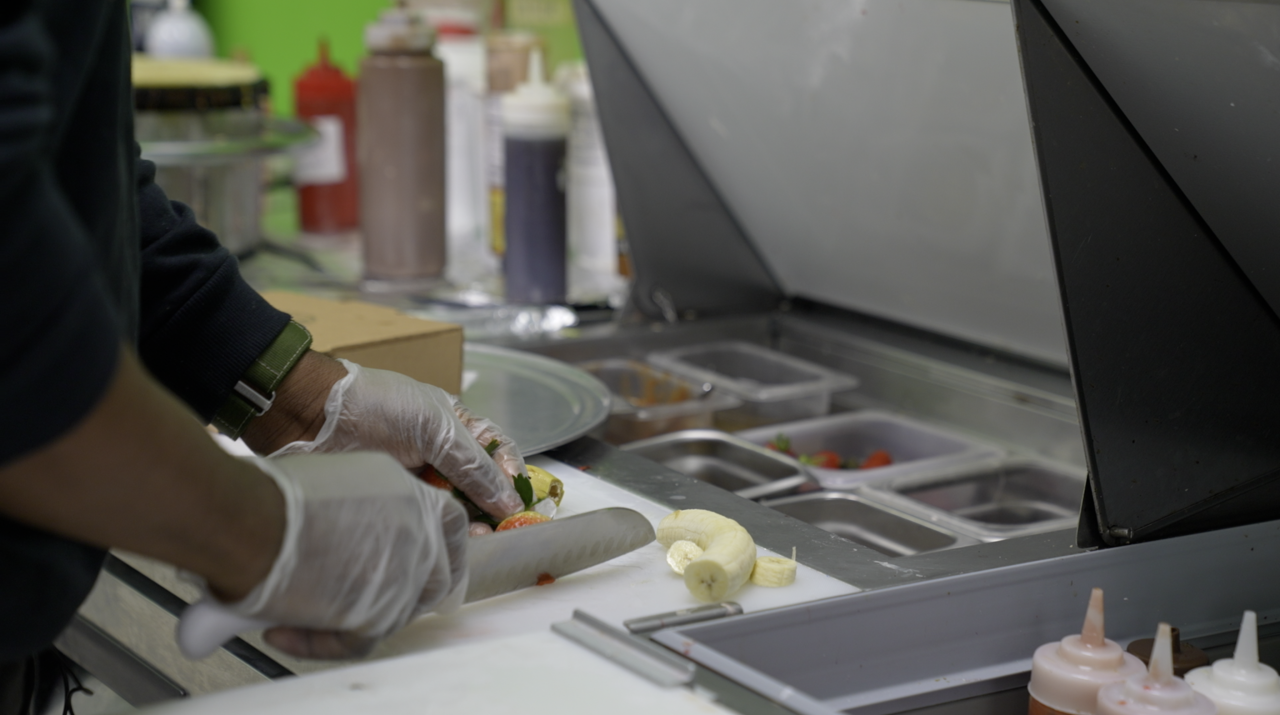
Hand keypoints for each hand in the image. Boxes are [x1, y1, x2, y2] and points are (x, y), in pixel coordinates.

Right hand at [206, 452, 469, 659]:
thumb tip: (340, 538)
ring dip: (358, 621)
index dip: (440, 548)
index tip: (423, 564)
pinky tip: (282, 633)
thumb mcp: (331, 481)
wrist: (249, 519)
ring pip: (399, 613)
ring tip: (306, 613)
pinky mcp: (382, 611)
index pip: (449, 525)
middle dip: (408, 595)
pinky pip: (358, 642)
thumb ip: (355, 510)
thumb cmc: (268, 495)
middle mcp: (418, 530)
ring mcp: (406, 572)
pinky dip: (318, 644)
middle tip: (361, 602)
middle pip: (437, 576)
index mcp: (409, 492)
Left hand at [269, 359, 525, 519]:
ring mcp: (418, 478)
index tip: (520, 500)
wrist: (315, 416)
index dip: (512, 474)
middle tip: (504, 529)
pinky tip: (450, 538)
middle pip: (480, 485)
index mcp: (456, 424)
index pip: (498, 451)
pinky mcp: (397, 500)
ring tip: (478, 535)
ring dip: (471, 521)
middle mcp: (441, 453)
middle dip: (494, 506)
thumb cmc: (377, 406)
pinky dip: (442, 529)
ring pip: (455, 506)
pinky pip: (427, 518)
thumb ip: (475, 466)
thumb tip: (509, 503)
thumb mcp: (437, 428)